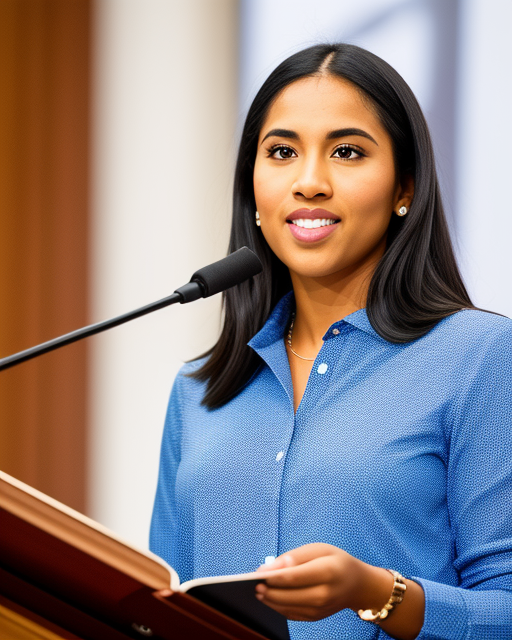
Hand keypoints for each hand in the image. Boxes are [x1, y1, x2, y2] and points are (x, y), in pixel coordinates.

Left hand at [254, 543, 390, 621]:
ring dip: (271, 601)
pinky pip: (293, 614)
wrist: (357, 584)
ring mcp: (321, 609)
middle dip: (269, 591)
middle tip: (254, 584)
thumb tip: (270, 567)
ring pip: (289, 607)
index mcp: (328, 571)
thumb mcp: (318, 549)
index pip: (294, 577)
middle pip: (290, 595)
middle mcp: (325, 593)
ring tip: (258, 591)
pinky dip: (279, 607)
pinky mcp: (316, 617)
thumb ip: (294, 556)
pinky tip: (271, 598)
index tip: (257, 573)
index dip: (273, 576)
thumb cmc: (335, 561)